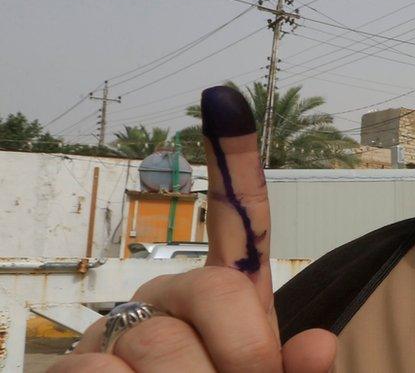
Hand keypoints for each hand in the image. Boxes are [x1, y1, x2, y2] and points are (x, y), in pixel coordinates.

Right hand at [50, 86, 336, 371]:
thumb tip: (322, 343)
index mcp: (222, 306)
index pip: (234, 227)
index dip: (234, 160)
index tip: (225, 92)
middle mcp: (163, 303)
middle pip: (210, 291)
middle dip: (241, 358)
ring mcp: (112, 335)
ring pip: (157, 344)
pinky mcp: (69, 371)